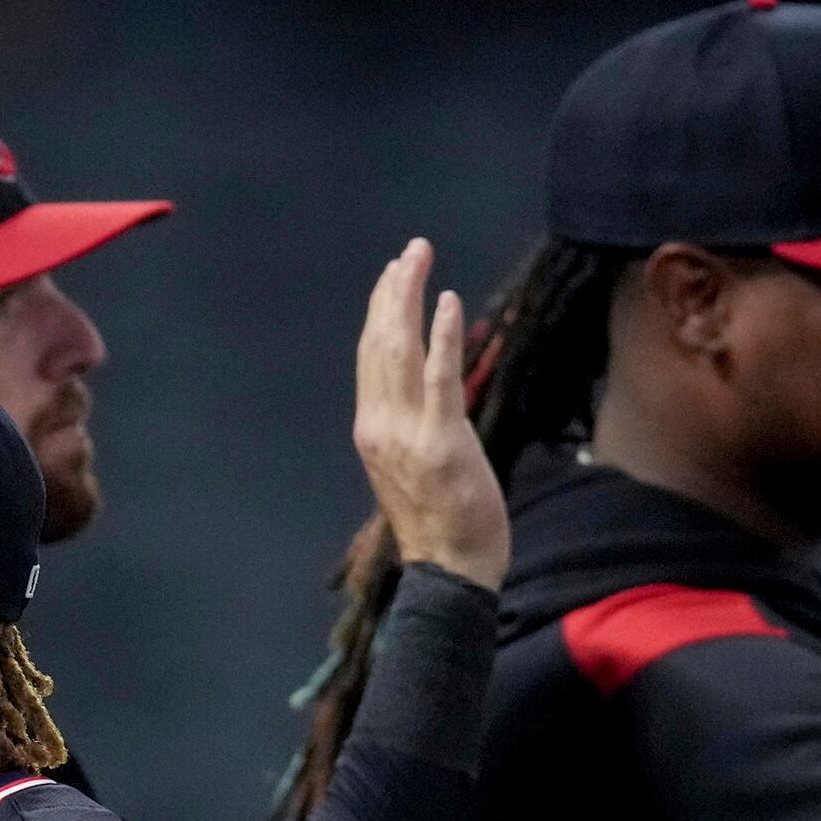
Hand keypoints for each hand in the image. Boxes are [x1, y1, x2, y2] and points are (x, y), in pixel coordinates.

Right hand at [352, 240, 505, 591]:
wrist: (450, 569)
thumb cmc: (441, 525)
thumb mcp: (414, 469)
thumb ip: (412, 427)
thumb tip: (426, 392)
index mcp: (371, 431)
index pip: (370, 359)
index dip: (379, 313)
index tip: (392, 276)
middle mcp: (379, 426)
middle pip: (379, 345)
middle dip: (392, 292)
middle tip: (409, 251)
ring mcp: (407, 434)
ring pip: (400, 352)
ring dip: (409, 299)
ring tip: (418, 259)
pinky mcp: (442, 441)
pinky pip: (438, 378)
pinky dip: (440, 337)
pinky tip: (446, 301)